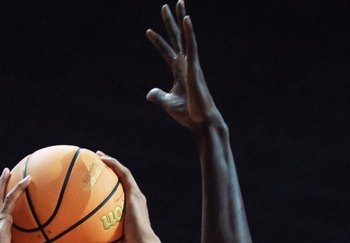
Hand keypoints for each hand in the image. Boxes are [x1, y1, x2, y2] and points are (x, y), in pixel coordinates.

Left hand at [93, 151, 156, 242]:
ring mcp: (136, 195)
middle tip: (96, 164)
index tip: (99, 181)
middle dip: (109, 170)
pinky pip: (123, 173)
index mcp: (132, 210)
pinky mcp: (134, 193)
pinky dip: (113, 164)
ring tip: (97, 155)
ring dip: (110, 162)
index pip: (121, 193)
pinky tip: (101, 158)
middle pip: (122, 180)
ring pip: (123, 173)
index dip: (111, 185)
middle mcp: (135, 199)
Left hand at [146, 2, 218, 129]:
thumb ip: (159, 96)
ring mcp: (191, 64)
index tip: (148, 31)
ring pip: (186, 36)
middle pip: (177, 38)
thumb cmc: (188, 114)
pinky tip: (186, 19)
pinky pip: (191, 45)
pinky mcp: (195, 67)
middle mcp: (186, 64)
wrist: (201, 122)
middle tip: (165, 6)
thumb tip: (149, 93)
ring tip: (178, 2)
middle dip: (171, 22)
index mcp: (179, 71)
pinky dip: (189, 32)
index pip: (167, 51)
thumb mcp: (168, 103)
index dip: (158, 41)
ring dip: (181, 19)